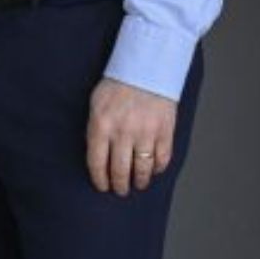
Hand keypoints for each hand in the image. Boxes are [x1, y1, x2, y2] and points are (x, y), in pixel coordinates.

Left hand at [85, 77, 175, 195]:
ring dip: (139, 181)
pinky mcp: (164, 132)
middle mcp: (123, 132)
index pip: (97, 162)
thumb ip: (95, 129)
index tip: (102, 186)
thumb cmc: (117, 86)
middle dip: (119, 185)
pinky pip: (162, 159)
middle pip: (120, 170)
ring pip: (142, 170)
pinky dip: (157, 169)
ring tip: (138, 184)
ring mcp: (145, 133)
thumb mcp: (96, 104)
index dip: (99, 179)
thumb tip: (97, 156)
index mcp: (101, 125)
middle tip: (120, 190)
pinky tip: (153, 170)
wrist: (145, 68)